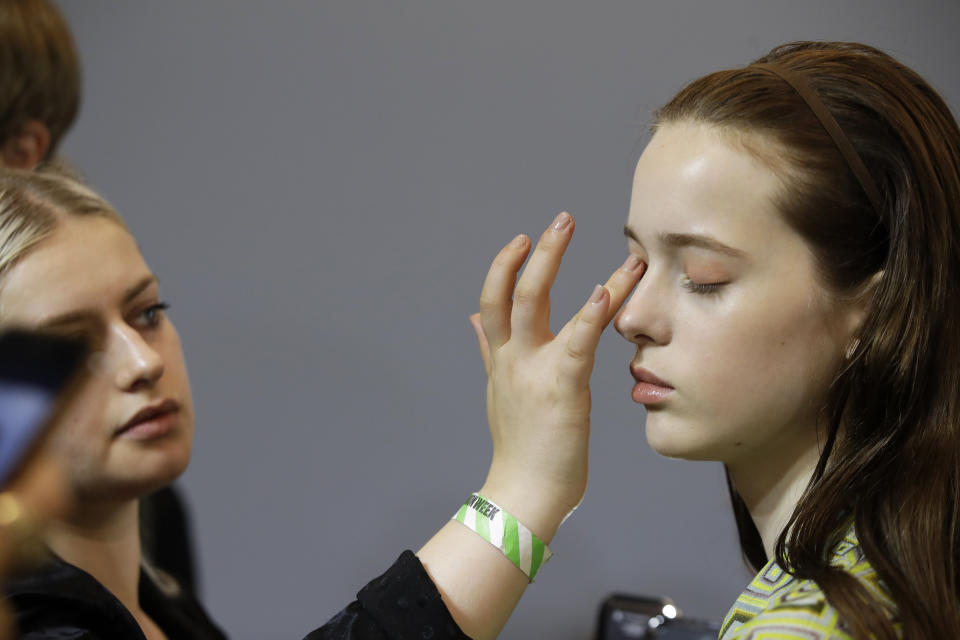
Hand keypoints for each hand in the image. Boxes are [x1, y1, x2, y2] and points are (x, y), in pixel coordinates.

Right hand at [470, 212, 643, 540]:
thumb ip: (488, 349)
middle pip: (510, 292)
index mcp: (502, 360)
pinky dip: (589, 311)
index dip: (503, 267)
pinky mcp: (562, 386)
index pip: (492, 302)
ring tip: (571, 226)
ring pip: (533, 303)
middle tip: (561, 220)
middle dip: (534, 253)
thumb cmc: (522, 448)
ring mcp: (533, 369)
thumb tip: (471, 319)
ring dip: (551, 260)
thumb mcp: (499, 390)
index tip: (520, 241)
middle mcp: (512, 358)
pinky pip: (575, 341)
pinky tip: (605, 287)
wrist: (524, 493)